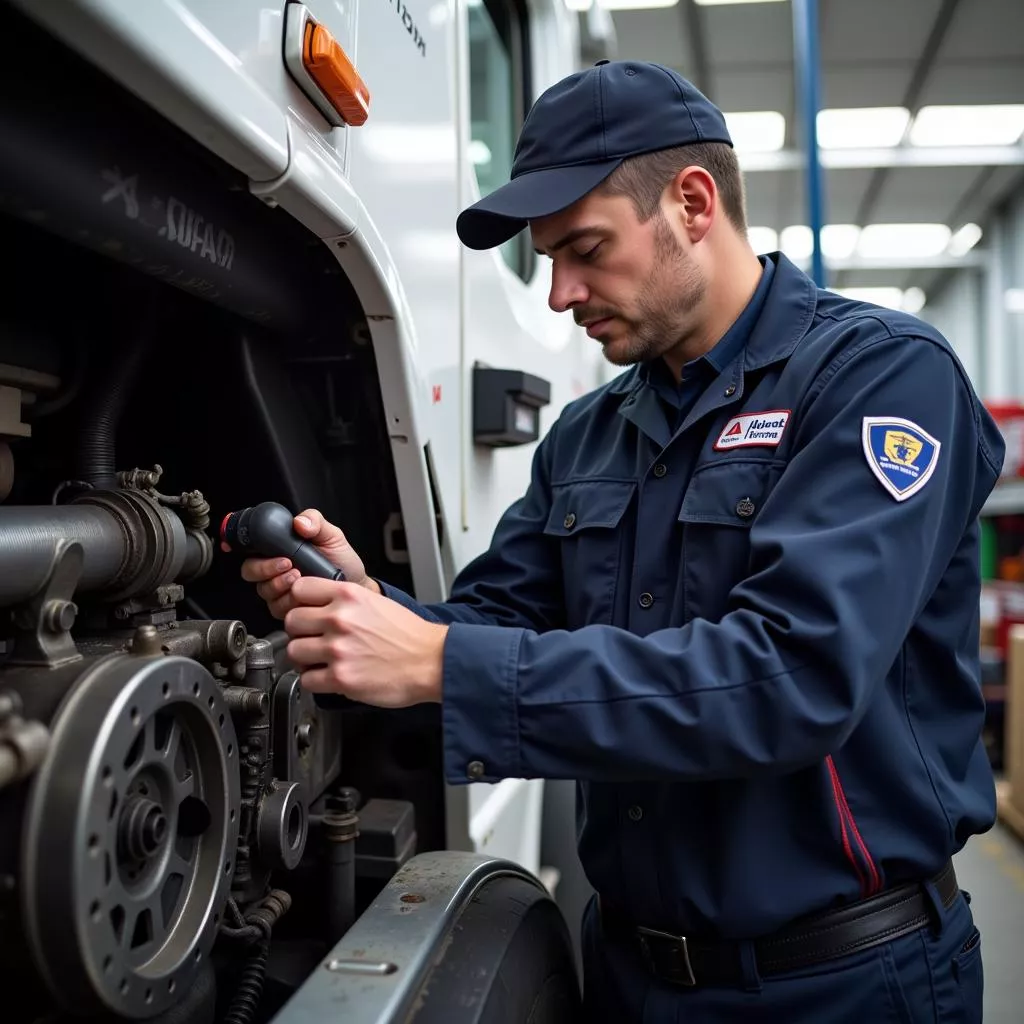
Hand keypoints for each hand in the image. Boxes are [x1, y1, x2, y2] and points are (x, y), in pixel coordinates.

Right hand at [236, 508, 378, 618]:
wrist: (356, 585)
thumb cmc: (341, 560)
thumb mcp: (331, 535)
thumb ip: (315, 522)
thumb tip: (299, 521)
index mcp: (278, 548)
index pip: (250, 546)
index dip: (237, 545)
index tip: (240, 547)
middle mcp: (274, 569)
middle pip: (250, 570)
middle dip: (265, 568)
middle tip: (287, 563)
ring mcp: (278, 589)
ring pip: (263, 590)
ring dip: (278, 584)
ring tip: (299, 576)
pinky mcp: (286, 607)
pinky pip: (277, 607)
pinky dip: (289, 600)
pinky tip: (303, 594)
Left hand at [283, 577, 447, 706]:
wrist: (431, 661)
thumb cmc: (408, 635)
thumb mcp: (376, 602)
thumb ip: (344, 600)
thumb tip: (318, 604)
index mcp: (349, 596)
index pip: (299, 589)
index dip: (300, 602)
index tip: (305, 611)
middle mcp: (340, 619)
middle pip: (291, 621)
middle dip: (299, 632)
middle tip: (312, 639)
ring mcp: (338, 649)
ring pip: (294, 651)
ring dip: (304, 658)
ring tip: (320, 660)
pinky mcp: (341, 678)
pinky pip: (307, 679)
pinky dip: (315, 680)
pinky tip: (329, 676)